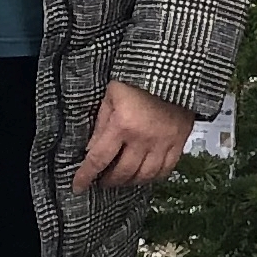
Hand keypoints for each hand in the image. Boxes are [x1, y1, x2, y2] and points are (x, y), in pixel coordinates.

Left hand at [73, 80, 196, 193]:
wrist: (173, 69)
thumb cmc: (136, 79)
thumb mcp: (110, 97)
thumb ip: (100, 125)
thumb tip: (91, 151)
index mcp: (122, 124)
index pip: (99, 159)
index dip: (86, 176)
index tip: (77, 186)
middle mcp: (143, 138)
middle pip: (122, 172)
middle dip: (108, 180)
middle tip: (101, 180)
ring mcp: (163, 142)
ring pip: (145, 176)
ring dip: (130, 182)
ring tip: (121, 179)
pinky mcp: (179, 142)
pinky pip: (166, 170)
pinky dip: (153, 177)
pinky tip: (144, 175)